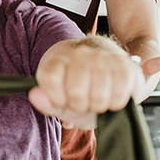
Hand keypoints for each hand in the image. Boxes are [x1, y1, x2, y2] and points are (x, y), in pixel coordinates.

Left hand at [28, 36, 143, 129]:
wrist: (107, 63)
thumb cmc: (82, 87)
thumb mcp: (60, 98)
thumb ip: (47, 102)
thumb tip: (35, 96)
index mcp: (58, 58)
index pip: (51, 80)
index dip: (58, 99)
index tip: (63, 99)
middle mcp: (80, 53)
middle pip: (76, 93)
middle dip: (80, 105)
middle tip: (84, 101)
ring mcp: (103, 57)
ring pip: (98, 96)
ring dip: (99, 106)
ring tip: (98, 98)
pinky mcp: (125, 65)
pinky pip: (118, 96)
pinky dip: (115, 104)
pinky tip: (112, 96)